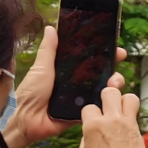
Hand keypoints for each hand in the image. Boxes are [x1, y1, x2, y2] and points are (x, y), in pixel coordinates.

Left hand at [6, 26, 128, 147]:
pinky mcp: (83, 112)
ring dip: (113, 83)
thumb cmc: (31, 93)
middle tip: (120, 57)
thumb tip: (50, 27)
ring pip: (103, 89)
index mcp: (67, 71)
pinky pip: (98, 106)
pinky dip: (106, 101)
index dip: (103, 52)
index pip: (89, 59)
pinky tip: (111, 96)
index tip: (115, 46)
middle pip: (101, 72)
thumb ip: (48, 49)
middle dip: (113, 65)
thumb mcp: (41, 68)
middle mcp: (77, 83)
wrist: (28, 120)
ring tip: (114, 82)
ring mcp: (81, 97)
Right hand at [79, 81, 143, 147]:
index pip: (88, 107)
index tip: (92, 122)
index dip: (90, 114)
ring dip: (124, 101)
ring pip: (129, 97)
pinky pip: (136, 111)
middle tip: (108, 107)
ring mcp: (126, 122)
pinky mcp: (138, 128)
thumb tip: (90, 134)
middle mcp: (110, 119)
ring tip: (121, 111)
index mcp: (92, 126)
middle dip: (108, 96)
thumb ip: (86, 140)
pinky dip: (132, 114)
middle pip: (110, 92)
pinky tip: (127, 123)